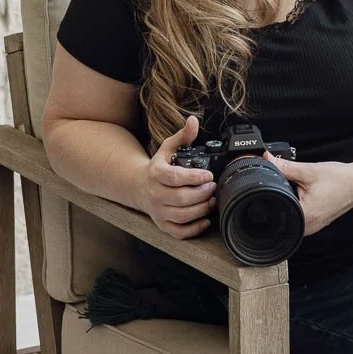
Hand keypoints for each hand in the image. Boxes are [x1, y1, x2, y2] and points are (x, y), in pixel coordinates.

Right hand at [139, 115, 216, 239]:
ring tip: (212, 200)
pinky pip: (179, 232)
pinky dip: (194, 229)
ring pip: (182, 216)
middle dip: (202, 194)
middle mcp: (155, 194)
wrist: (139, 187)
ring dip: (201, 209)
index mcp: (156, 174)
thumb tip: (193, 121)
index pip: (175, 178)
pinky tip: (205, 219)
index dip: (195, 177)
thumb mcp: (168, 148)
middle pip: (181, 199)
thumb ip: (182, 136)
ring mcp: (158, 211)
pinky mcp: (163, 225)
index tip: (208, 175)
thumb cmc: (158, 167)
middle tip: (213, 187)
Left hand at [263, 153, 352, 236]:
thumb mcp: (309, 171)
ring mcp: (313, 227)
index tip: (281, 182)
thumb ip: (285, 167)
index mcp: (304, 216)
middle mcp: (307, 227)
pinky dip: (301, 202)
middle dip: (284, 195)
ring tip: (308, 188)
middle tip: (300, 184)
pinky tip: (310, 194)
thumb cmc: (340, 180)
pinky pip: (300, 214)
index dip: (272, 192)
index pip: (275, 207)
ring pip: (291, 213)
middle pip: (282, 211)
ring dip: (293, 199)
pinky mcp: (316, 222)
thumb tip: (268, 160)